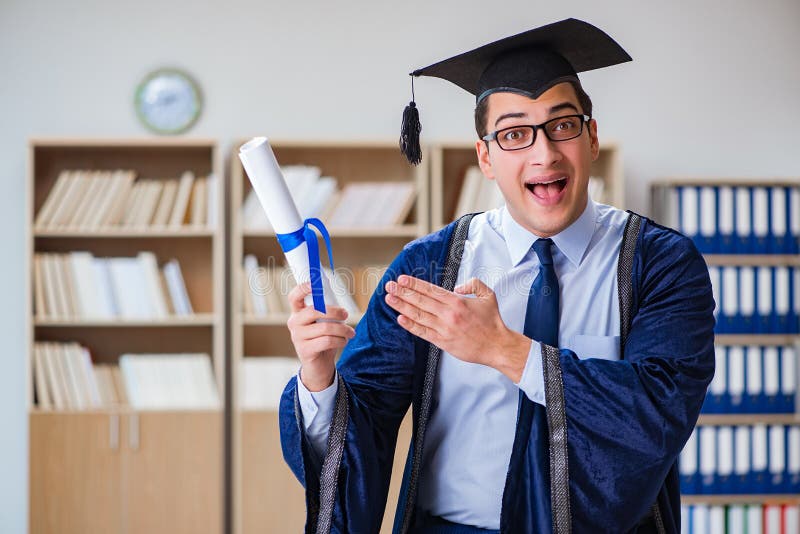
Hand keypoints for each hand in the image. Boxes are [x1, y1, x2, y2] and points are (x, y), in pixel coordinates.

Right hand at [287, 282, 355, 391]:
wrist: (319, 367)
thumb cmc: (323, 340)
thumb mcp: (323, 323)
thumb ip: (326, 311)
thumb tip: (339, 302)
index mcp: (297, 313)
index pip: (294, 297)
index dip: (303, 288)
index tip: (315, 283)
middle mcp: (294, 323)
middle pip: (314, 311)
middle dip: (335, 311)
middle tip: (346, 314)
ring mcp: (297, 337)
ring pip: (325, 327)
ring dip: (343, 329)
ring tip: (350, 332)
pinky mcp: (305, 350)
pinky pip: (327, 341)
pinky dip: (340, 340)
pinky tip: (344, 341)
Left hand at [384, 275, 530, 381]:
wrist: (497, 346)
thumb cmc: (492, 322)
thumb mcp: (488, 295)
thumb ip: (473, 284)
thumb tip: (457, 287)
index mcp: (457, 302)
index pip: (430, 290)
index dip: (414, 284)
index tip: (402, 279)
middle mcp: (448, 314)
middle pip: (420, 300)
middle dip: (403, 292)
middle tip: (389, 286)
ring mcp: (444, 329)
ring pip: (418, 315)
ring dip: (402, 306)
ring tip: (390, 298)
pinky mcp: (442, 342)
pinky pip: (423, 332)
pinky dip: (410, 325)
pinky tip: (400, 318)